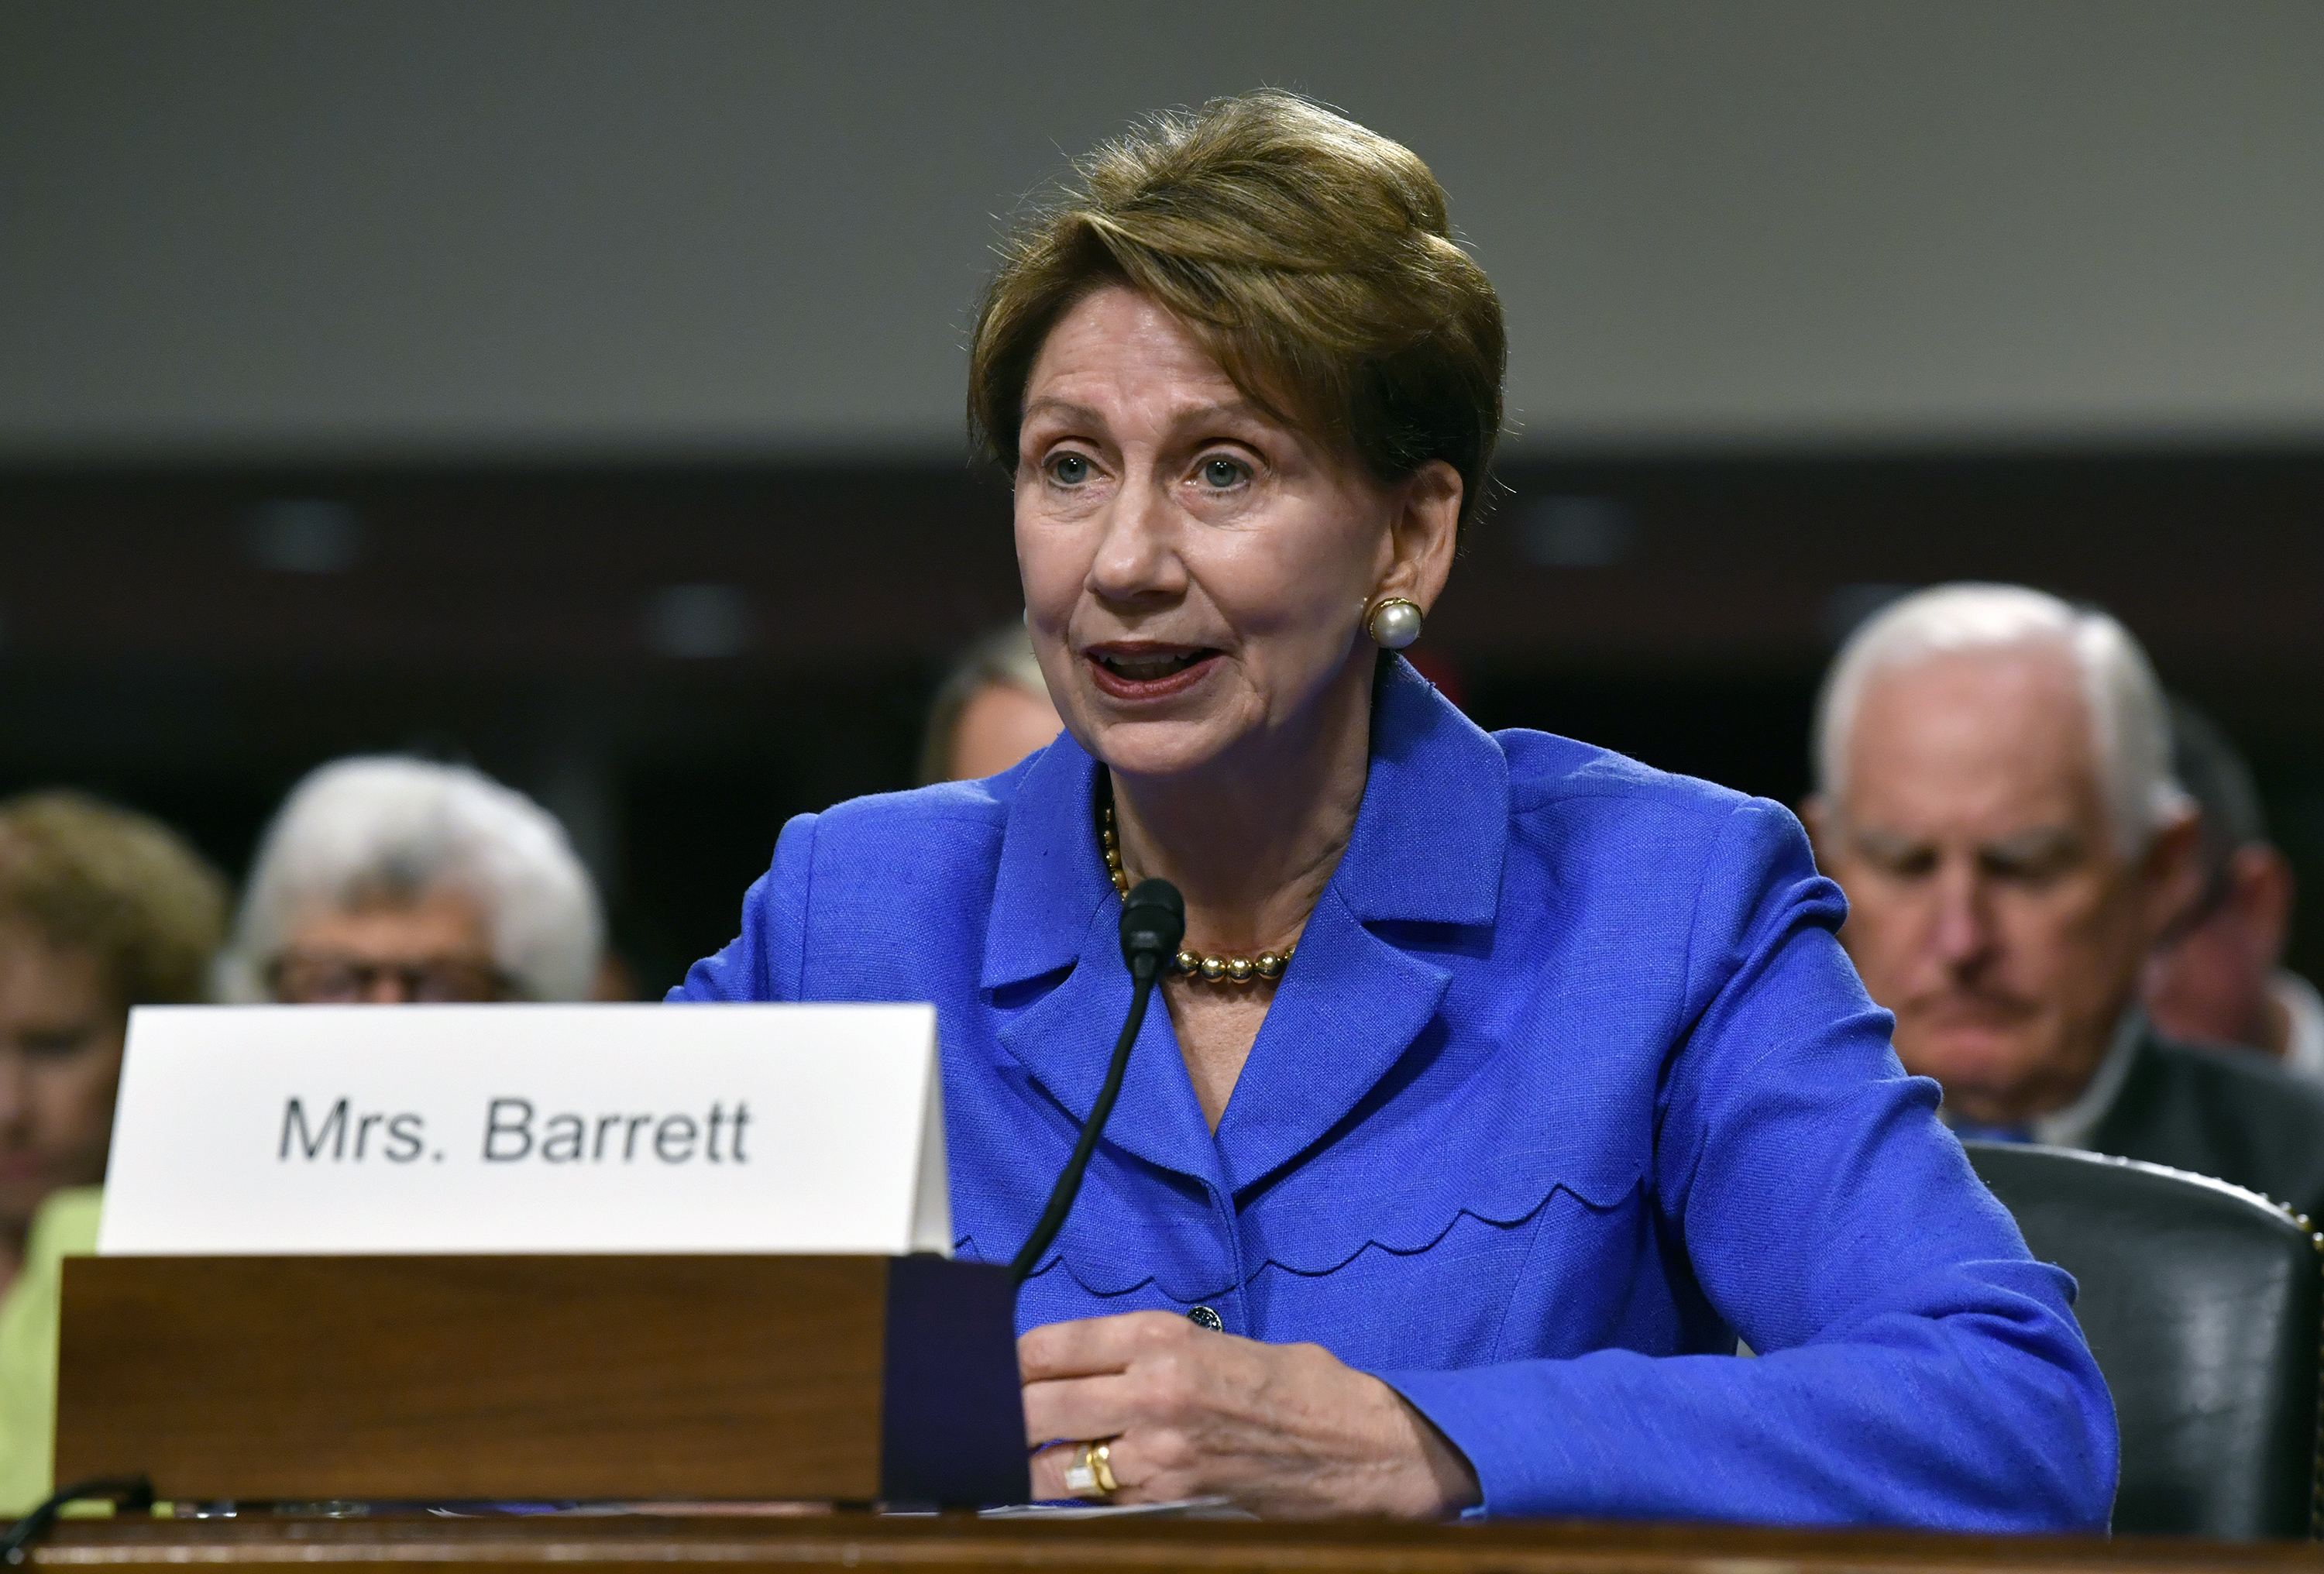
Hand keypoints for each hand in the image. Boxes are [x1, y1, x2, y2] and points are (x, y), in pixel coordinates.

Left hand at [1019, 1310, 1479, 1516]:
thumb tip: (1084, 1365)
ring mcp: (1158, 1451)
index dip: (1005, 1359)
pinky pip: (1096, 1503)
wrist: (1365, 1446)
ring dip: (1024, 1465)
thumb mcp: (1221, 1342)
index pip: (1051, 1345)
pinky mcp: (1172, 1499)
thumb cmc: (1299, 1387)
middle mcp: (1152, 1389)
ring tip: (1002, 1462)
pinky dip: (1070, 1498)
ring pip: (1053, 1465)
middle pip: (1035, 1404)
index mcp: (1163, 1337)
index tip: (984, 1367)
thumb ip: (1151, 1351)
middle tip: (975, 1420)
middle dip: (998, 1414)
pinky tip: (1057, 1492)